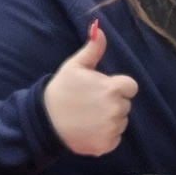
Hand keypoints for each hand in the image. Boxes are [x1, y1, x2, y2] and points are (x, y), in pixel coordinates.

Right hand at [41, 22, 139, 158]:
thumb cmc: (61, 90)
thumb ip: (93, 49)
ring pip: (121, 122)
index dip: (118, 88)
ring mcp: (112, 128)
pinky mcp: (106, 145)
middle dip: (112, 103)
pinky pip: (114, 138)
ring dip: (110, 120)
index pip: (130, 87)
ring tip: (88, 117)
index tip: (102, 90)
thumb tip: (100, 29)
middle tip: (91, 104)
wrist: (45, 121)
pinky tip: (89, 130)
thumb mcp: (75, 66)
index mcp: (112, 88)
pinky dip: (105, 136)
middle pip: (125, 105)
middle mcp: (116, 109)